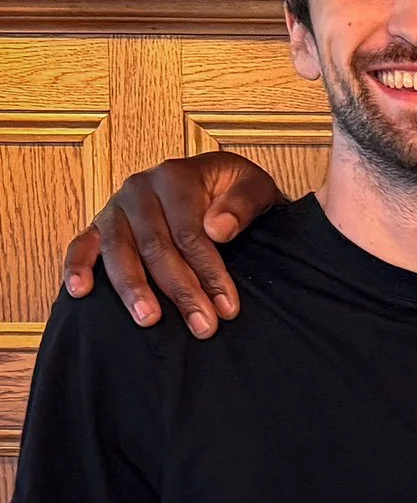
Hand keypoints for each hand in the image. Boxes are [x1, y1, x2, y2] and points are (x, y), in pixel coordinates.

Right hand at [63, 152, 280, 338]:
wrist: (214, 180)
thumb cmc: (233, 189)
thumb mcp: (254, 186)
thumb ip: (242, 204)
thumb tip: (218, 230)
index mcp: (175, 177)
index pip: (190, 233)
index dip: (209, 273)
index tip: (227, 307)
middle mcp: (139, 189)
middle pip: (156, 247)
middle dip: (180, 291)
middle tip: (201, 326)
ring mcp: (115, 207)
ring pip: (119, 250)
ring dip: (133, 288)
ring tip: (148, 319)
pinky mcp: (100, 224)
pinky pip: (81, 244)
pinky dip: (77, 267)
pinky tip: (80, 292)